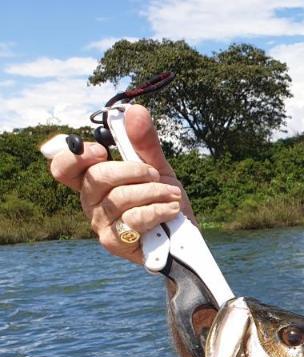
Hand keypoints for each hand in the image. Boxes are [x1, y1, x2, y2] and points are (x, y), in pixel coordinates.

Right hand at [48, 105, 192, 263]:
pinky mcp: (115, 242)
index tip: (102, 150)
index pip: (63, 167)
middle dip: (132, 170)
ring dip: (153, 191)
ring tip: (173, 194)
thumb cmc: (164, 201)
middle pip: (95, 177)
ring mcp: (100, 224)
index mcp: (93, 181)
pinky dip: (158, 209)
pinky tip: (172, 209)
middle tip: (155, 174)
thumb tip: (134, 111)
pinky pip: (134, 218)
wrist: (184, 239)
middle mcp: (90, 202)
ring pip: (119, 198)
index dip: (75, 156)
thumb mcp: (157, 168)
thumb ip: (144, 143)